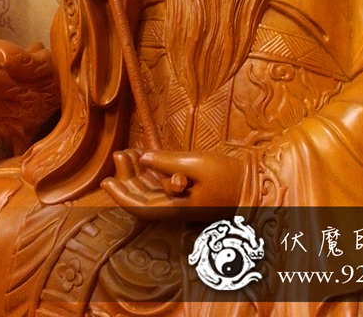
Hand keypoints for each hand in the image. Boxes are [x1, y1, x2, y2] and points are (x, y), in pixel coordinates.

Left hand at [101, 149, 244, 220]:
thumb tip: (143, 157)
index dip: (121, 197)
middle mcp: (178, 209)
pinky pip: (164, 186)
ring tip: (127, 153)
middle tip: (118, 156)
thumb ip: (169, 161)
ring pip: (152, 192)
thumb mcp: (197, 163)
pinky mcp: (191, 194)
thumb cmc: (229, 176)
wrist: (257, 186)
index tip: (105, 182)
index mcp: (178, 209)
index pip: (142, 208)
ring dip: (138, 175)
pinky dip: (152, 173)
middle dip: (127, 180)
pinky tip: (144, 157)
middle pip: (144, 199)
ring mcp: (184, 202)